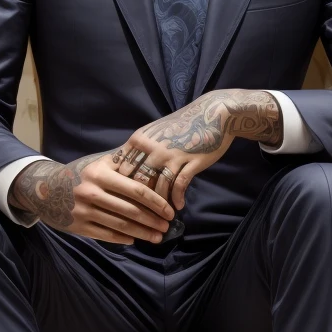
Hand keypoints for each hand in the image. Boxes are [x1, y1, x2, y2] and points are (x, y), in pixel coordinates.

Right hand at [9, 152, 175, 243]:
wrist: (45, 188)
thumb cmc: (81, 174)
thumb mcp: (99, 163)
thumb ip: (123, 164)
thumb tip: (154, 165)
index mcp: (100, 174)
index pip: (135, 189)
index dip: (156, 202)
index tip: (169, 211)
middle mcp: (91, 192)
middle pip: (130, 210)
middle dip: (153, 220)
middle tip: (167, 227)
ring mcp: (84, 211)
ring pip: (120, 225)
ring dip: (142, 233)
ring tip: (157, 236)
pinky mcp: (78, 226)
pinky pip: (106, 235)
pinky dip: (123, 239)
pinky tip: (135, 240)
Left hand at [110, 89, 283, 211]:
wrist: (211, 115)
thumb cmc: (179, 125)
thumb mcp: (153, 132)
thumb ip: (139, 150)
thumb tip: (124, 171)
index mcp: (139, 140)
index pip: (122, 168)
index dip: (120, 187)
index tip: (122, 202)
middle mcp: (152, 148)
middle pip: (137, 181)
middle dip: (138, 201)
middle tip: (140, 216)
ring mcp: (171, 155)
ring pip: (157, 187)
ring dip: (158, 205)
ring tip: (159, 216)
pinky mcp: (189, 162)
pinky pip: (179, 186)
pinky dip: (176, 198)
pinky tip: (178, 207)